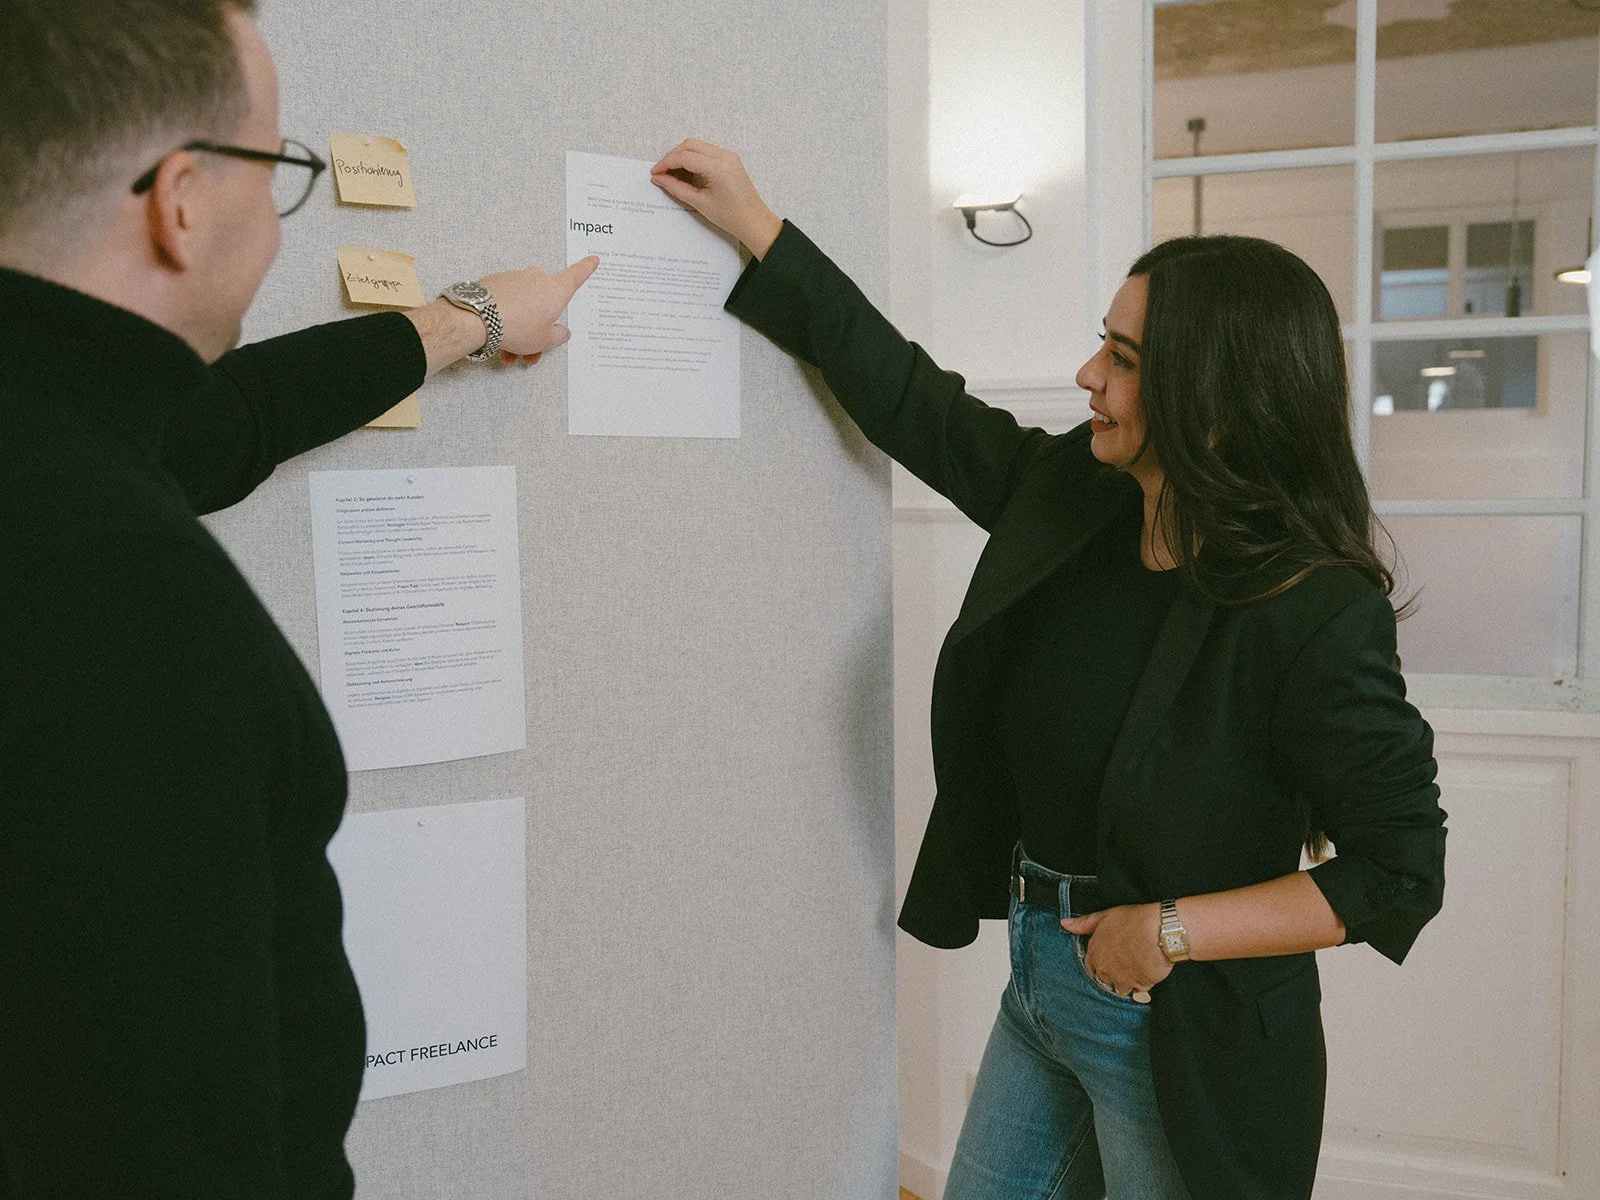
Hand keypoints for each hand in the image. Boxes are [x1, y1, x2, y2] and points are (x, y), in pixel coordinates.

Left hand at [483, 255, 598, 357]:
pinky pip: (506, 302)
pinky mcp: (496, 281)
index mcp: (555, 290)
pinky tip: (496, 336)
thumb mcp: (544, 340)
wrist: (479, 318)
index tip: (593, 259)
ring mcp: (515, 278)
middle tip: (531, 350)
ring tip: (510, 353)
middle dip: (539, 325)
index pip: (576, 276)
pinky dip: (504, 318)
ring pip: (523, 305)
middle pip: (544, 303)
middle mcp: (537, 278)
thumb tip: (562, 331)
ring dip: (519, 328)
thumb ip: (557, 336)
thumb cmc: (518, 327)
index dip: (586, 268)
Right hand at [650, 139, 782, 258]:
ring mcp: (729, 156)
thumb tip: (660, 178)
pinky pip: (706, 152)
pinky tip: (686, 172)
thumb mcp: (700, 203)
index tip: (656, 172)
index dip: (666, 163)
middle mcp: (725, 156)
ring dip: (683, 156)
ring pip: (697, 146)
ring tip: (673, 174)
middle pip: (690, 145)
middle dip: (673, 156)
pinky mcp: (730, 160)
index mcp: (718, 167)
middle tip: (662, 172)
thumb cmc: (732, 216)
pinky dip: (693, 158)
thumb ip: (677, 188)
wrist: (754, 221)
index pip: (685, 156)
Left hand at [1061, 903, 1171, 997]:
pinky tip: (1146, 973)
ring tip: (1136, 969)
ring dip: (1126, 983)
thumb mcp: (1105, 916)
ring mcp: (1122, 980)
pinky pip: (1138, 992)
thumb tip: (1064, 924)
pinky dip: (1141, 986)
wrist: (1160, 930)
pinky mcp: (1139, 987)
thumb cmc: (1134, 920)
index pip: (1090, 968)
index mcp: (1095, 953)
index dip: (1098, 965)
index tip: (1109, 961)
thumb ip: (1083, 923)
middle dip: (1111, 976)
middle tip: (1124, 965)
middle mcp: (1105, 970)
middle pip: (1103, 981)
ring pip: (1120, 989)